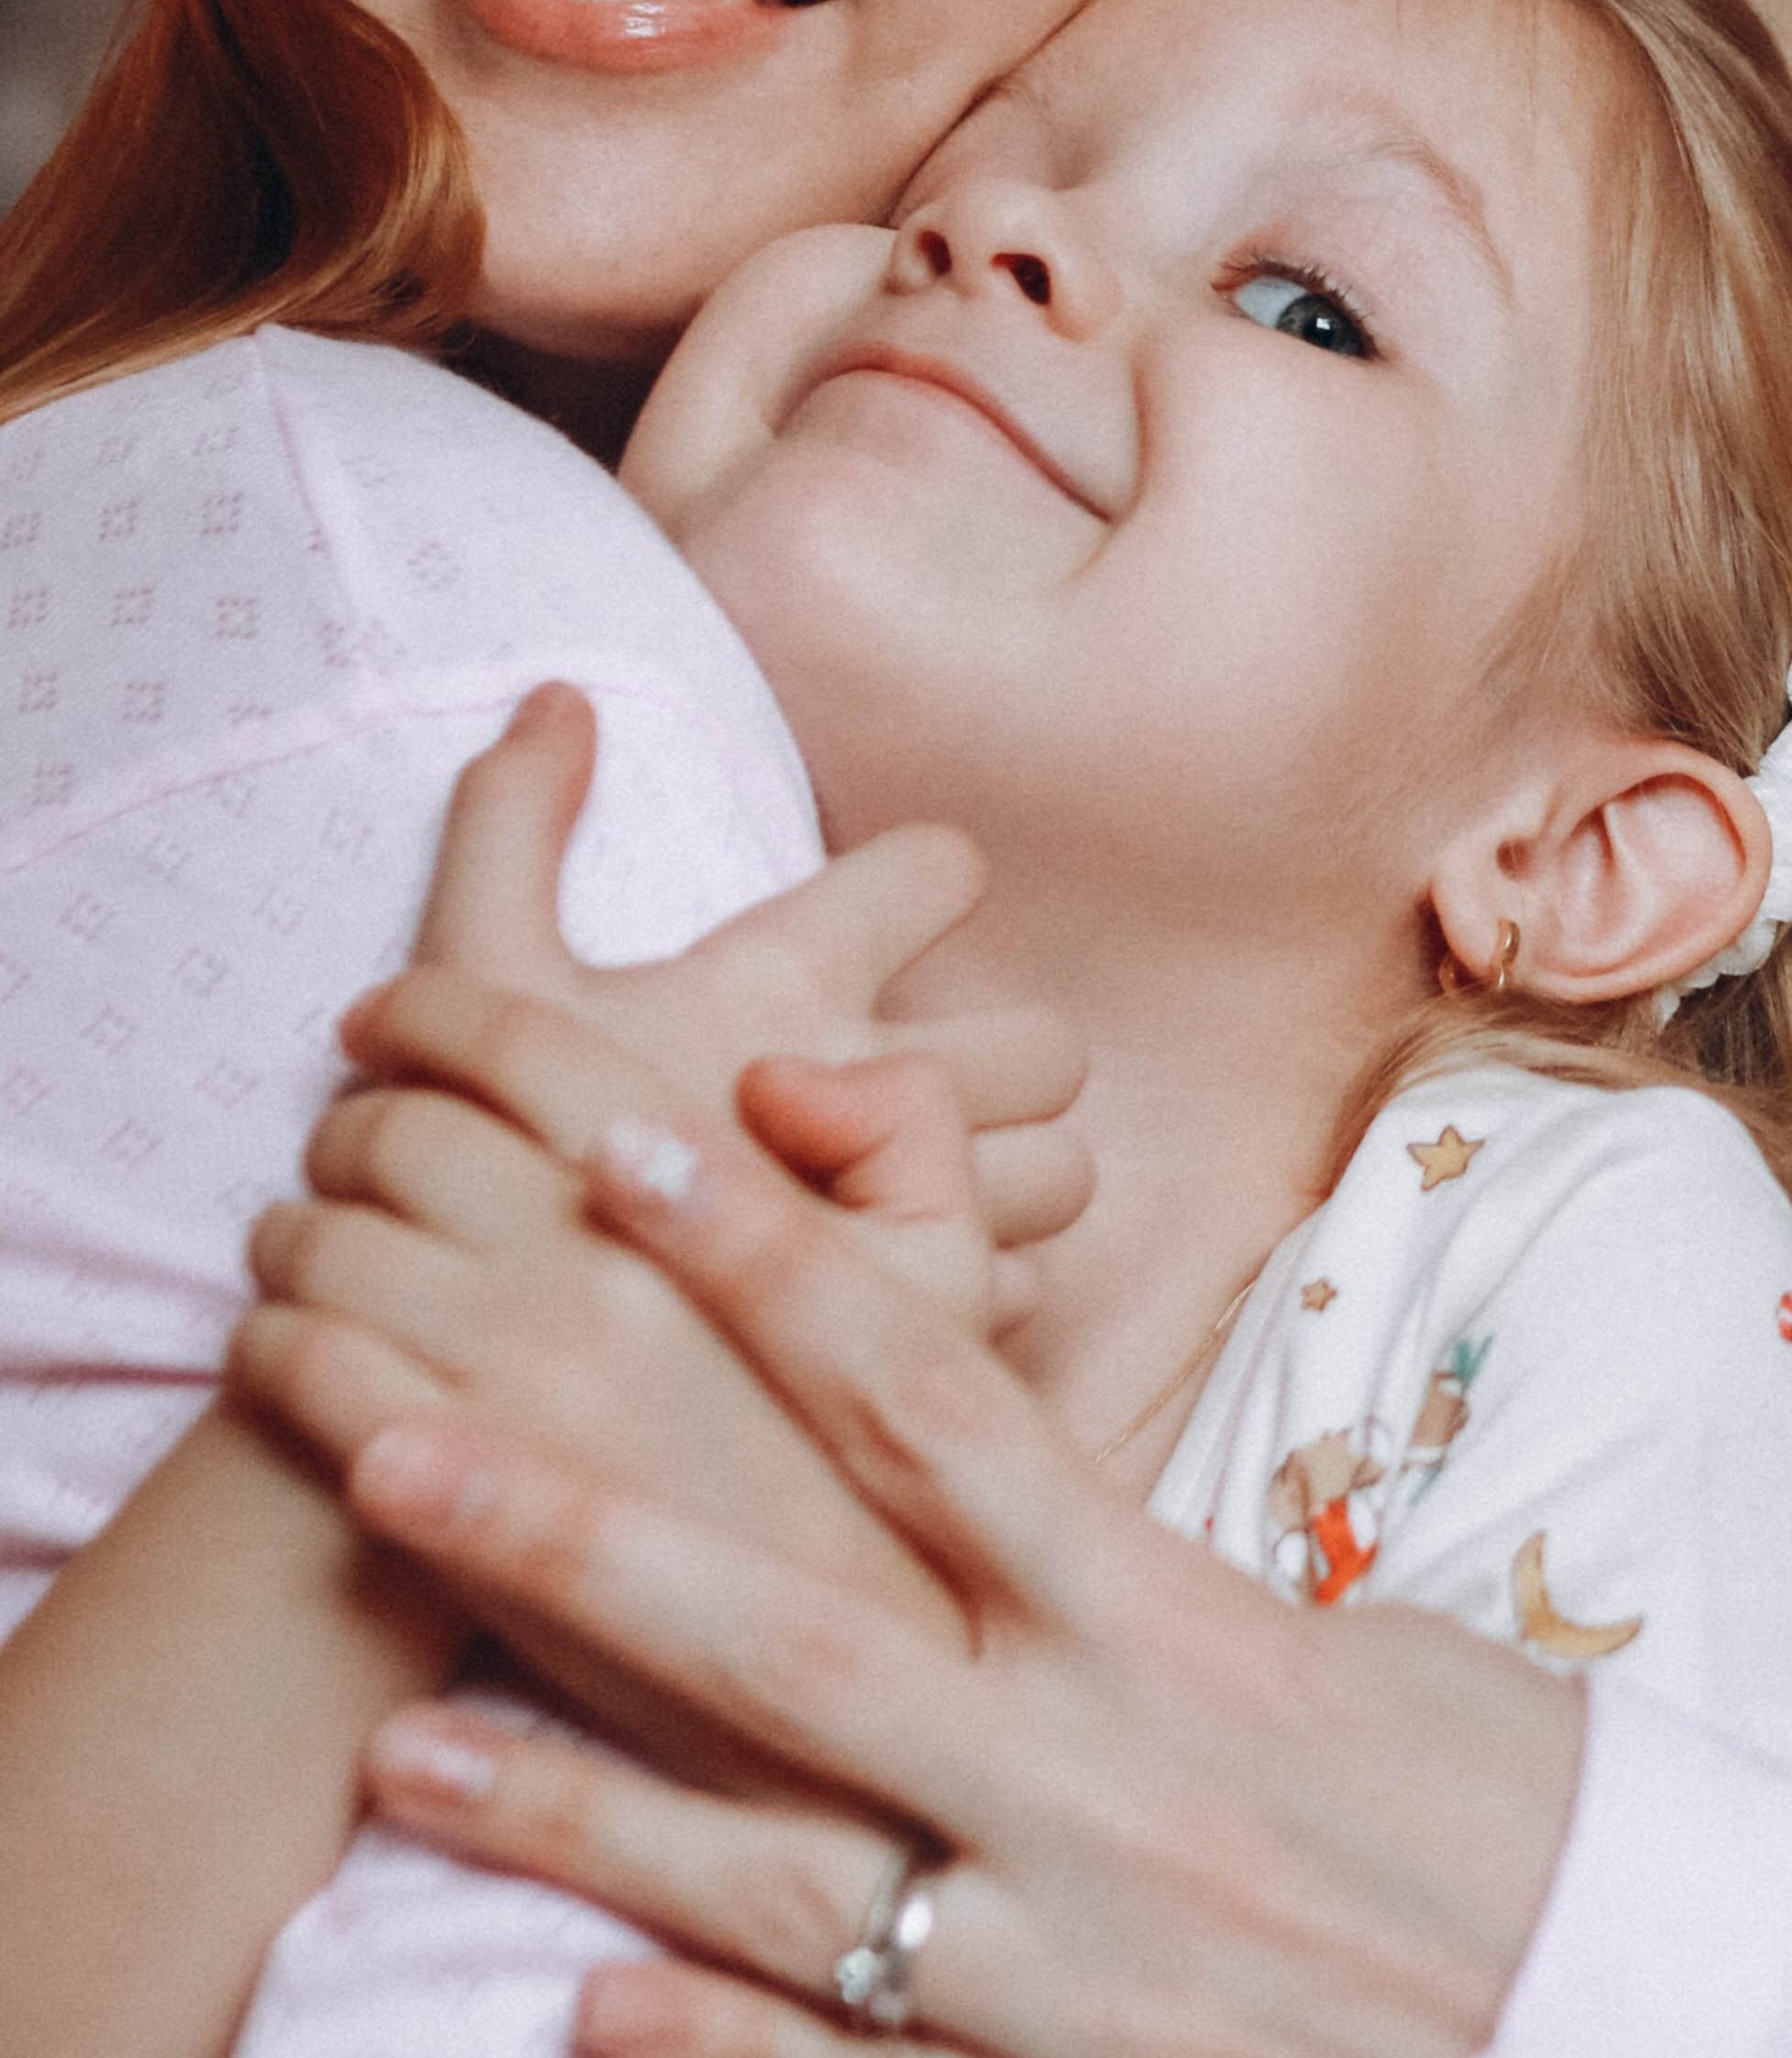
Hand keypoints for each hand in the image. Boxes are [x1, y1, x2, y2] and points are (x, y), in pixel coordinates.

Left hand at [232, 984, 1024, 1741]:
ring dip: (293, 1241)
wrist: (916, 1781)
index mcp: (744, 1233)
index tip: (396, 1007)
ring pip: (339, 1267)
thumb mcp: (978, 1309)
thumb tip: (767, 1072)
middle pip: (416, 1145)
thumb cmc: (937, 1528)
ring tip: (305, 1262)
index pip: (554, 1062)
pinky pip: (318, 1406)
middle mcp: (644, 1324)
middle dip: (356, 1115)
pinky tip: (294, 1375)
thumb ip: (910, 1134)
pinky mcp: (466, 1568)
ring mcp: (551, 1444)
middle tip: (349, 1137)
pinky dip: (275, 1360)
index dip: (447, 1009)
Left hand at [327, 1117, 1587, 2057]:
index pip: (940, 1406)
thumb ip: (1123, 1546)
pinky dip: (711, 2047)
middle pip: (794, 1637)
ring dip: (572, 1818)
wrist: (1628, 2033)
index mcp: (1175, 1629)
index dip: (773, 1266)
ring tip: (403, 1751)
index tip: (632, 1144)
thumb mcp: (1329, 1629)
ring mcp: (1065, 1977)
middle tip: (395, 1442)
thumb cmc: (1476, 1794)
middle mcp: (1095, 1788)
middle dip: (579, 1540)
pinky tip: (578, 2010)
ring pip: (771, 1881)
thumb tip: (966, 1434)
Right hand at [387, 683, 1090, 1301]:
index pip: (943, 867)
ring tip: (903, 1189)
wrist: (465, 1364)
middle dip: (1002, 1061)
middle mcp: (871, 1083)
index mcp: (784, 979)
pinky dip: (969, 1280)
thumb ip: (513, 817)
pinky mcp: (911, 1326)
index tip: (882, 919)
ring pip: (1060, 1174)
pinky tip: (886, 1283)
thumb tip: (560, 693)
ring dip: (1000, 1175)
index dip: (924, 882)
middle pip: (1049, 1044)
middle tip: (907, 1083)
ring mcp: (906, 1212)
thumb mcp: (468, 967)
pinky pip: (1022, 1288)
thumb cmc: (464, 1156)